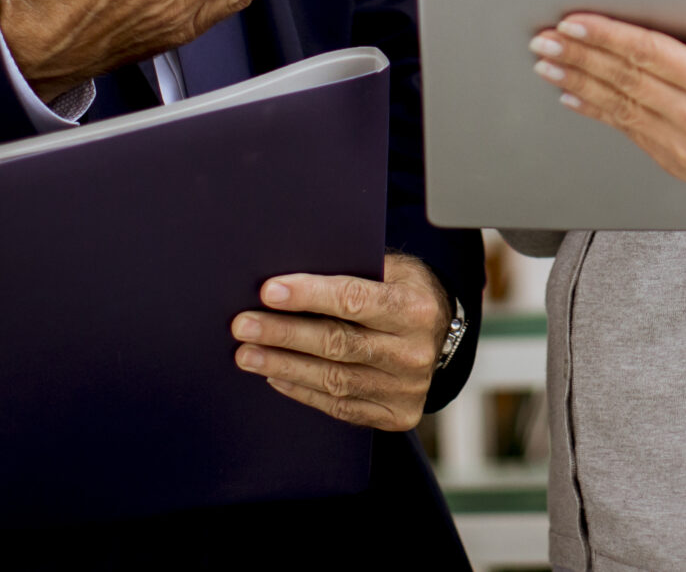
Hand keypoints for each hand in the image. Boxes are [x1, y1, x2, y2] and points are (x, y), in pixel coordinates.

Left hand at [232, 253, 451, 430]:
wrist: (441, 336)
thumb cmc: (405, 293)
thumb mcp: (392, 270)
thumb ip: (353, 270)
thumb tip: (293, 270)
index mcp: (416, 308)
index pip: (355, 300)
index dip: (309, 295)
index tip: (269, 291)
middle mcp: (414, 352)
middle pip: (338, 343)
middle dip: (284, 333)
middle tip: (244, 326)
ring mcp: (406, 388)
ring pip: (333, 379)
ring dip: (284, 366)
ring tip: (248, 354)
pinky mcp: (395, 414)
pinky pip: (340, 406)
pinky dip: (302, 390)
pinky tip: (275, 376)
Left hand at [529, 0, 685, 196]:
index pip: (651, 53)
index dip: (609, 36)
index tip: (577, 22)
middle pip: (626, 78)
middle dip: (581, 55)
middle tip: (546, 39)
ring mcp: (679, 141)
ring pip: (618, 105)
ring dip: (578, 81)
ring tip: (547, 63)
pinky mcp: (670, 158)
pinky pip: (625, 128)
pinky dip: (595, 109)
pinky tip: (571, 94)